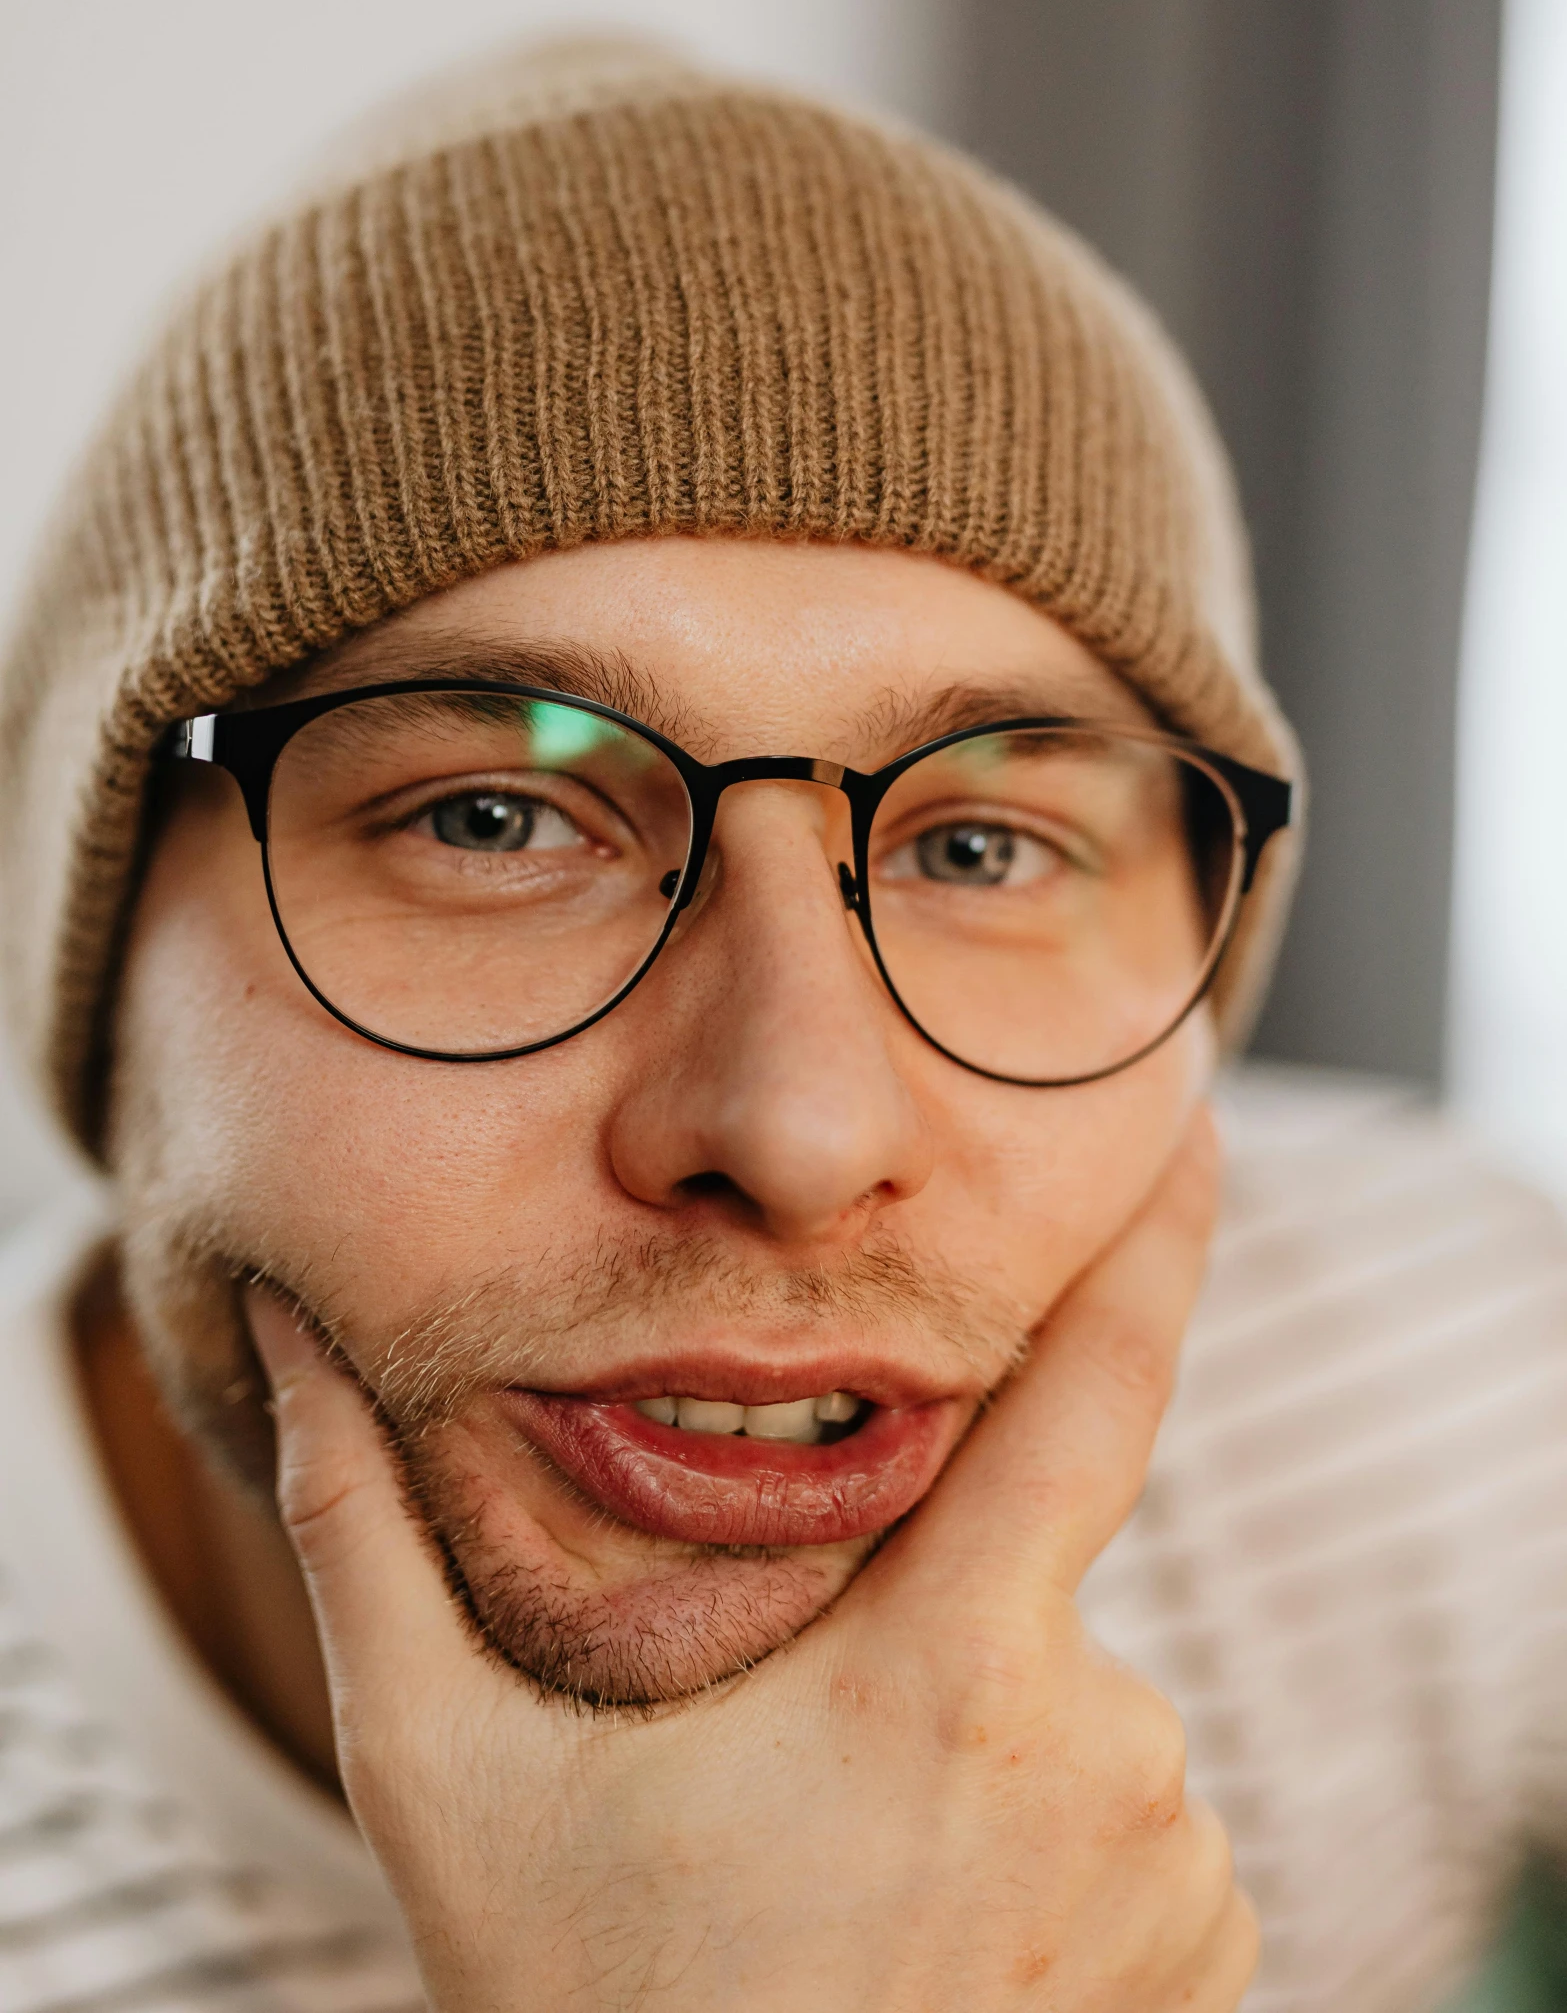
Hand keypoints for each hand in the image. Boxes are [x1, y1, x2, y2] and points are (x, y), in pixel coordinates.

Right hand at [248, 1109, 1254, 2011]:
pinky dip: (1044, 1827)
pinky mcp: (1210, 1961)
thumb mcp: (445, 1771)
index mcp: (946, 1668)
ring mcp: (1173, 1872)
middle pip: (1023, 1572)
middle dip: (920, 1608)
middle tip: (791, 1767)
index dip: (1152, 1241)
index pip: (1096, 1390)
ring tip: (843, 1870)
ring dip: (973, 1732)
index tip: (1187, 1119)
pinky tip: (926, 1926)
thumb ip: (365, 1529)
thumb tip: (285, 1325)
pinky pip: (1131, 1818)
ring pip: (1073, 1700)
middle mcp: (1102, 1752)